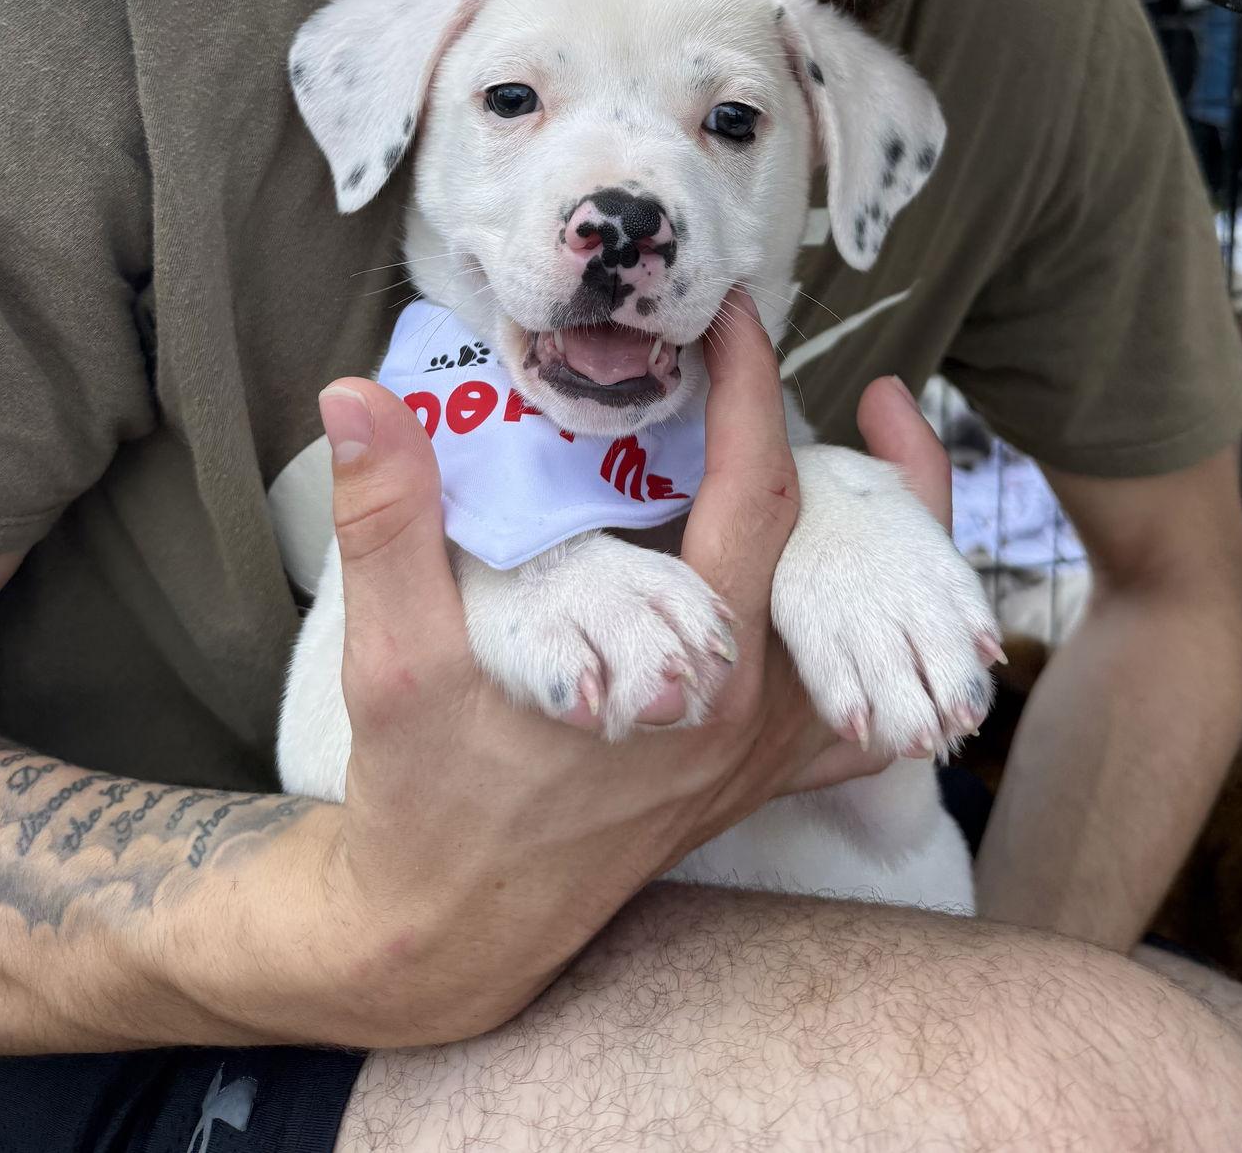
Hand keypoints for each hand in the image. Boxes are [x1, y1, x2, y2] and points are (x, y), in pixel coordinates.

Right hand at [261, 292, 828, 1046]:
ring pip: (872, 622)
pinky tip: (871, 563)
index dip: (751, 392)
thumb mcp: (391, 656)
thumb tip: (355, 398)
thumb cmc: (421, 792)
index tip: (732, 312)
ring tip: (880, 417)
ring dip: (886, 519)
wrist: (450, 928)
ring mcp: (764, 751)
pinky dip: (881, 625)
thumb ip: (385, 522)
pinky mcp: (756, 772)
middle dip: (819, 428)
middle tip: (784, 336)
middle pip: (840, 548)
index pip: (753, 500)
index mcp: (687, 679)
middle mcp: (749, 716)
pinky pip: (860, 700)